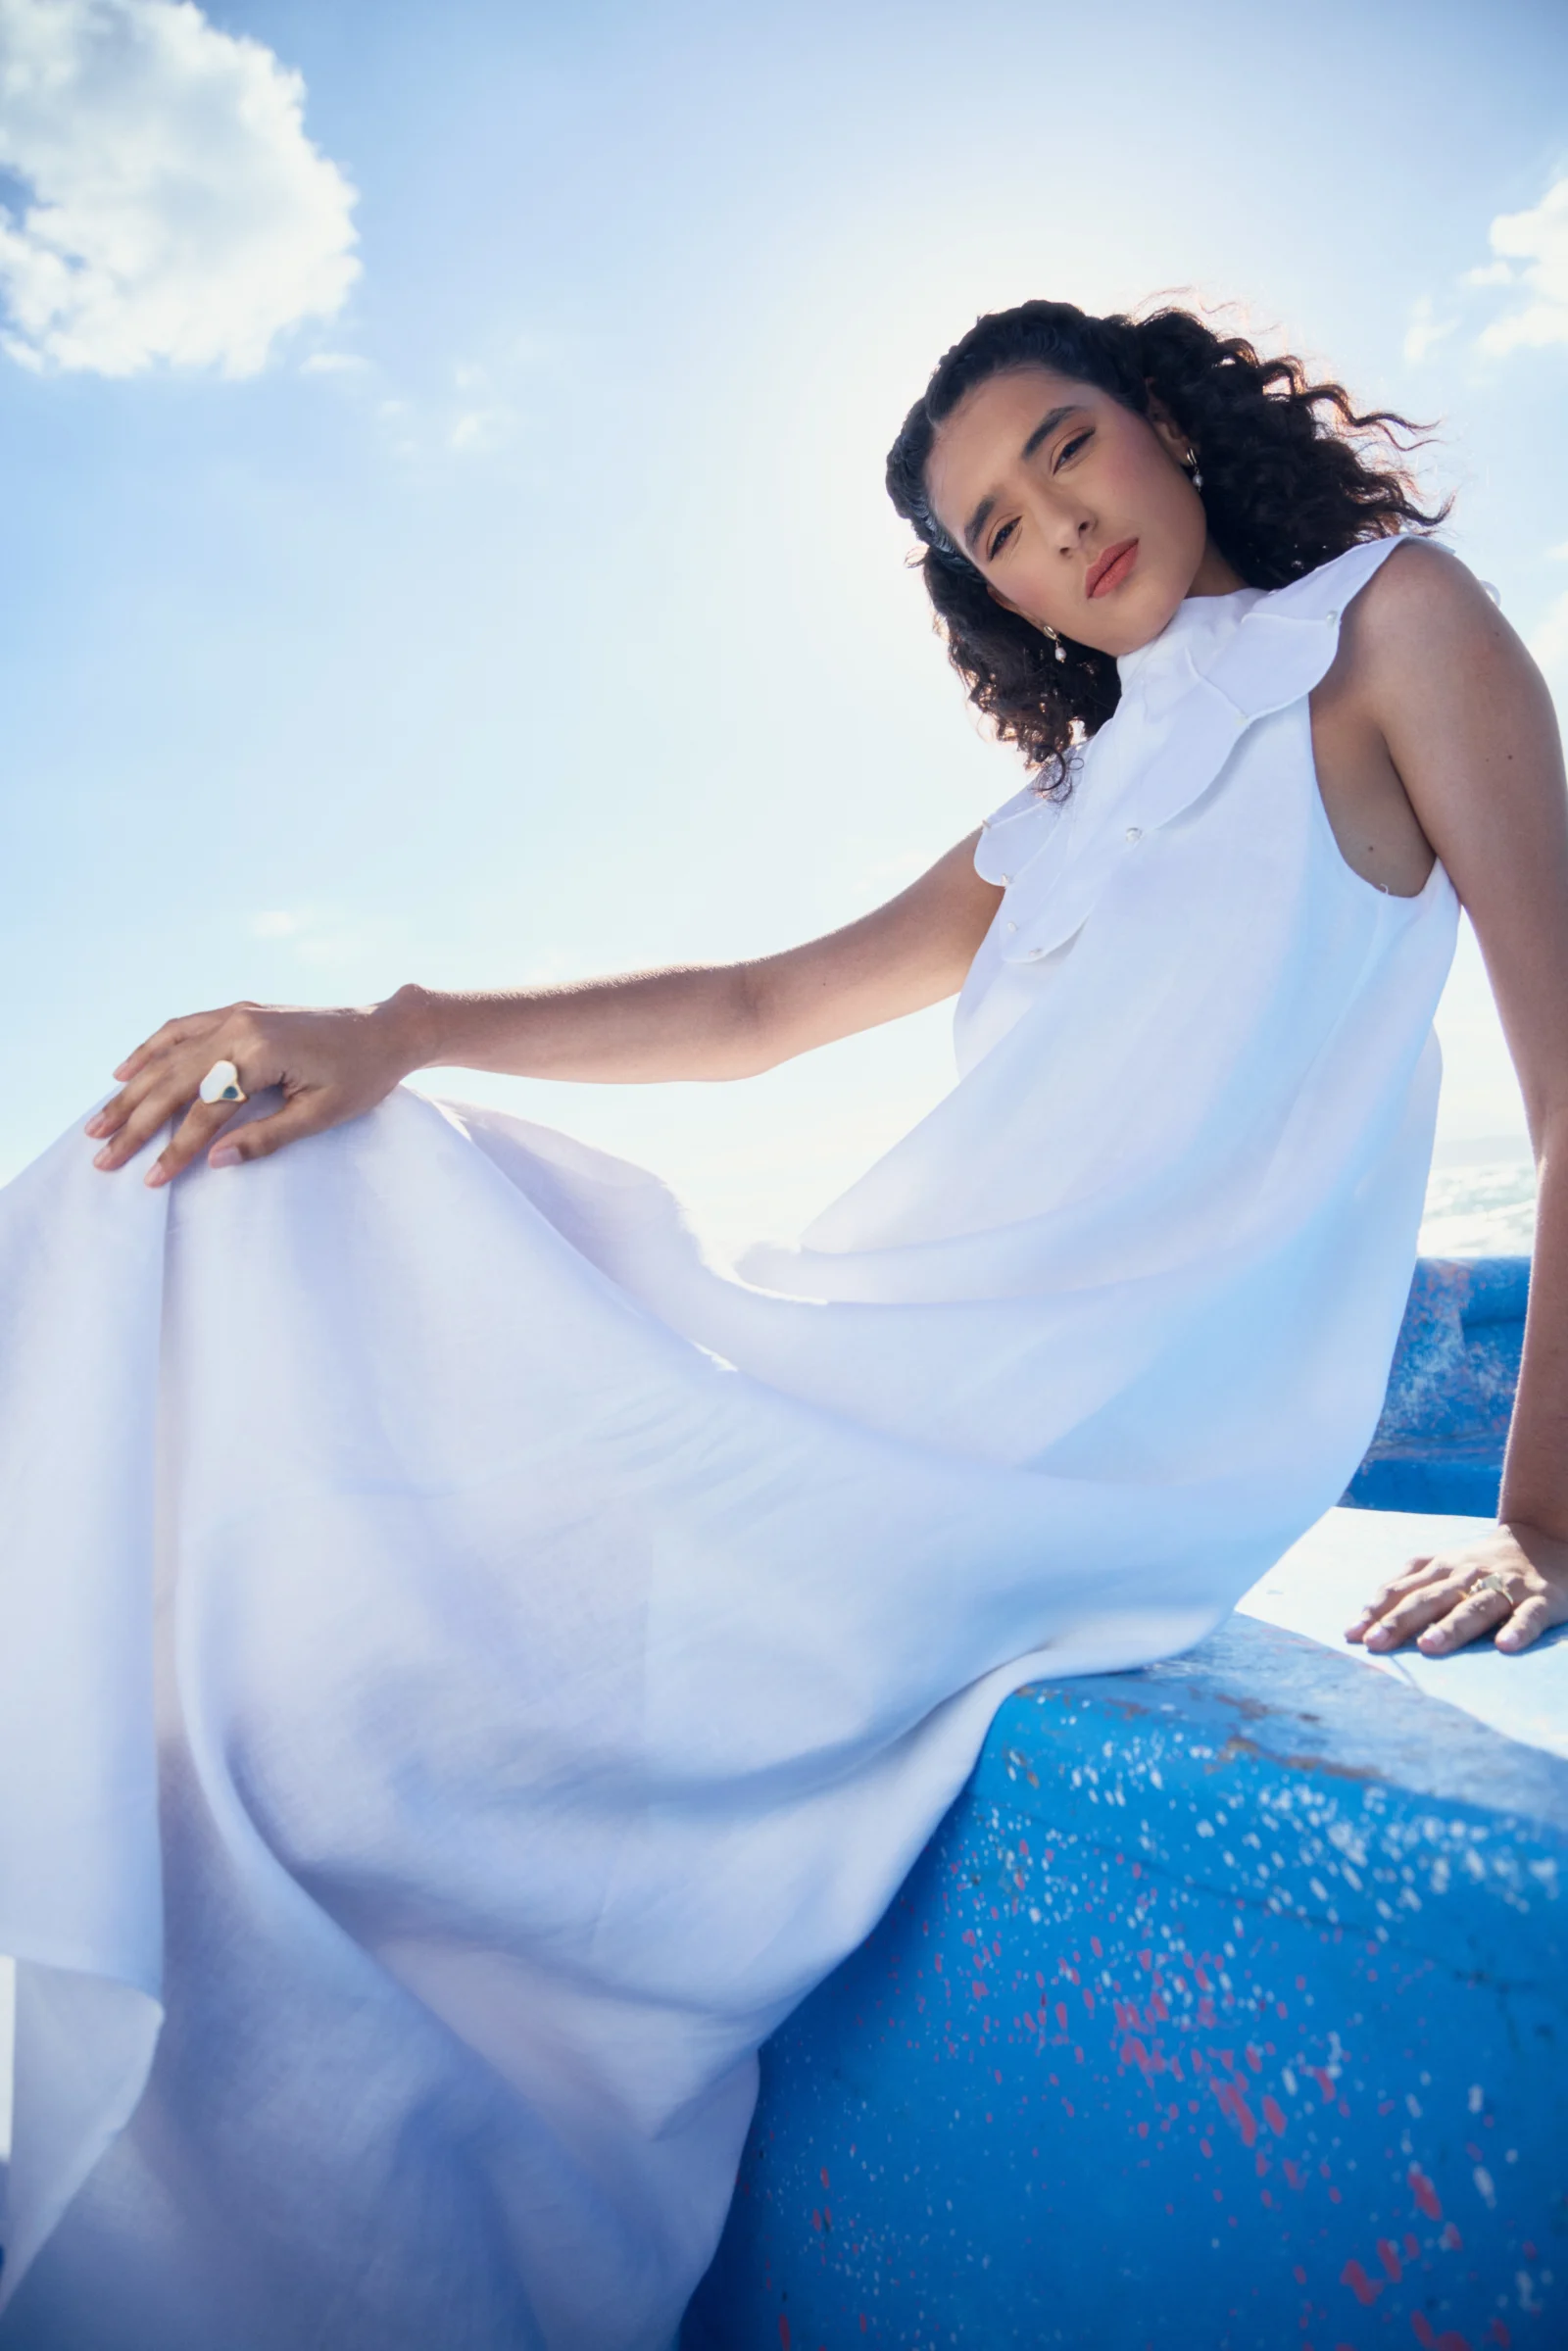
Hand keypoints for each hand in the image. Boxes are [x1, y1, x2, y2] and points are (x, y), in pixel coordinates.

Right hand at [84, 986, 430, 1186]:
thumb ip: (267, 1138)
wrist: (385, 1029)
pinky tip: (126, 1071)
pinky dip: (151, 1049)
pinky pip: (182, 1029)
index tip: (150, 1180)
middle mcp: (238, 1027)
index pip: (205, 1109)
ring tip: (99, 1122)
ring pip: (168, 1056)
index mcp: (260, 1053)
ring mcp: (234, 1016)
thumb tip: (215, 1164)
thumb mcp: (321, 1114)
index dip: (175, 1148)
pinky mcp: (237, 1012)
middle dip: (135, 1123)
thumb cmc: (362, 1076)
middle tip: (102, 1157)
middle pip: (173, 1082)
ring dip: (132, 1090)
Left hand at [1346, 1522, 1567, 1657]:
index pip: (1405, 1590)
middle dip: (1402, 1620)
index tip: (1352, 1635)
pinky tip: (1504, 1646)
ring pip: (1476, 1606)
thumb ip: (1408, 1586)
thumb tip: (1365, 1616)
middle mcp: (1470, 1575)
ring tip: (1428, 1646)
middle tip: (1376, 1643)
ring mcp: (1506, 1586)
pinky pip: (1528, 1615)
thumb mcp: (1443, 1567)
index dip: (1379, 1610)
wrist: (1546, 1539)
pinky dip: (1518, 1629)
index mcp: (1443, 1568)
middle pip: (1432, 1598)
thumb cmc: (1482, 1565)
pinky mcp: (1541, 1599)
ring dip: (1451, 1626)